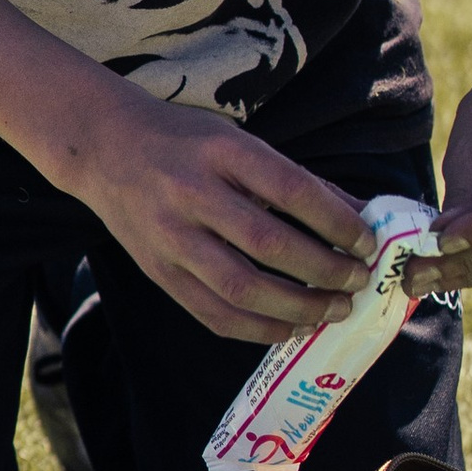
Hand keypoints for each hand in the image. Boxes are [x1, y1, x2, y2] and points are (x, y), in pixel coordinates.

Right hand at [72, 93, 373, 343]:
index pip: (292, 191)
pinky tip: (290, 328)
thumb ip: (297, 180)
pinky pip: (213, 313)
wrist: (103, 148)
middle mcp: (192, 194)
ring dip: (297, 307)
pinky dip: (258, 328)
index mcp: (222, 152)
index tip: (367, 243)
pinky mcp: (158, 272)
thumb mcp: (240, 142)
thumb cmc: (185, 141)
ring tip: (332, 310)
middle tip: (357, 282)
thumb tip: (360, 217)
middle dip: (324, 271)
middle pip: (270, 244)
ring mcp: (170, 238)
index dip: (337, 222)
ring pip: (241, 288)